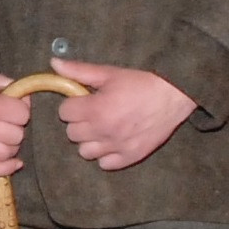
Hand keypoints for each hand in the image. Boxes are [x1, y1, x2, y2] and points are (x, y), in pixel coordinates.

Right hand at [0, 69, 29, 176]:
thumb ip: (12, 88)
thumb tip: (28, 104)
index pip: (22, 115)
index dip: (21, 109)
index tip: (13, 105)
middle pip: (17, 136)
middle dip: (15, 126)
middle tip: (5, 119)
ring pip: (6, 154)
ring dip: (10, 145)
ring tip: (2, 135)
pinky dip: (5, 169)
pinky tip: (13, 163)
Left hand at [52, 57, 195, 169]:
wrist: (174, 95)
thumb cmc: (141, 82)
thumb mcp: (109, 73)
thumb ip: (79, 71)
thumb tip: (54, 63)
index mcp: (95, 109)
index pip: (64, 113)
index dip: (72, 105)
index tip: (83, 101)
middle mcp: (103, 131)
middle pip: (72, 134)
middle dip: (79, 122)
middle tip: (93, 113)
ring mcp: (117, 146)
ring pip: (85, 152)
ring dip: (90, 141)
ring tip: (102, 129)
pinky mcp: (131, 157)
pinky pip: (105, 164)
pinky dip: (106, 155)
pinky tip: (113, 142)